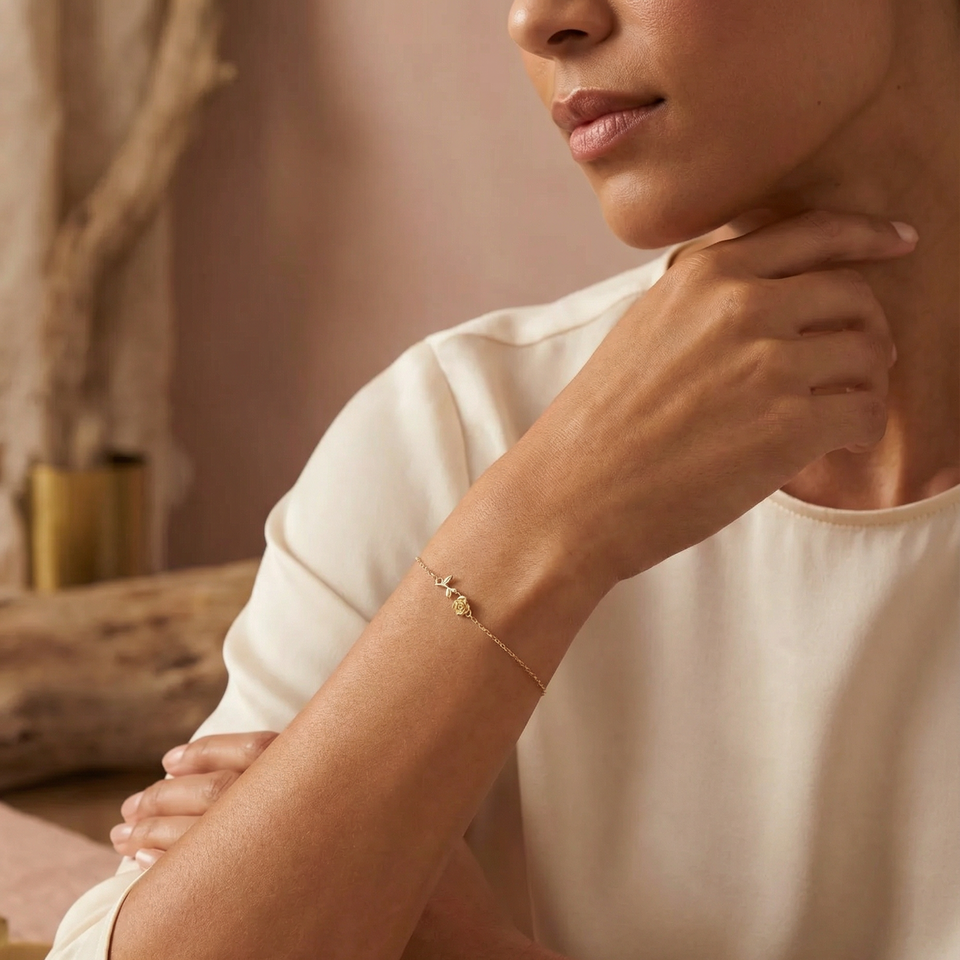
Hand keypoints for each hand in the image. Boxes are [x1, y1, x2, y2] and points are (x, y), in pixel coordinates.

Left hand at [113, 733, 556, 958]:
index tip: (171, 757)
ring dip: (158, 834)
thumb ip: (374, 772)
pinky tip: (146, 874)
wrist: (465, 942)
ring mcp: (302, 869)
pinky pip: (215, 890)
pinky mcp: (292, 911)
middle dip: (167, 797)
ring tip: (126, 834)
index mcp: (343, 784)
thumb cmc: (450, 878)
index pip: (257, 754)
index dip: (208, 752)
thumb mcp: (420, 808)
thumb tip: (334, 744)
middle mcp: (318, 820)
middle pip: (220, 796)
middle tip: (133, 802)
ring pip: (209, 841)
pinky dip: (174, 877)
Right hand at [518, 209, 911, 584]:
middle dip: (867, 328)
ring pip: (870, 353)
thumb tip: (772, 287)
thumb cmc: (602, 422)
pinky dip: (859, 429)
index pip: (814, 230)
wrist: (573, 492)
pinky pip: (866, 413)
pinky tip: (831, 445)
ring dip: (865, 384)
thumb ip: (707, 296)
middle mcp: (741, 306)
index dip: (869, 234)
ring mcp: (767, 363)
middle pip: (854, 293)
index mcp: (705, 274)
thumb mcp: (645, 328)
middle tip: (857, 364)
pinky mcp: (787, 426)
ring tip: (835, 411)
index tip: (900, 241)